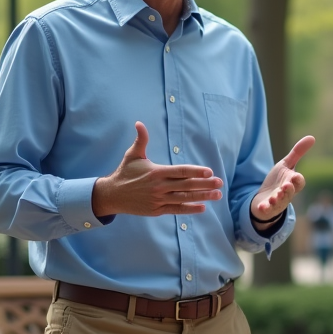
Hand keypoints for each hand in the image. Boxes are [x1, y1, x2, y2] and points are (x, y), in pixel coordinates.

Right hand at [91, 122, 223, 217]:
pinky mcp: (157, 210)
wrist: (112, 195)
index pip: (180, 171)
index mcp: (156, 172)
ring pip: (184, 198)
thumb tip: (139, 123)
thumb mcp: (132, 155)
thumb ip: (141, 140)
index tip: (209, 172)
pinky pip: (177, 209)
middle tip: (220, 183)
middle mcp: (159, 187)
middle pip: (186, 185)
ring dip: (202, 197)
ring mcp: (159, 199)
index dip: (196, 171)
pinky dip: (190, 209)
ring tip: (217, 194)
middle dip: (205, 184)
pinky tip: (203, 207)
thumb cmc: (125, 173)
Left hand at [251, 135, 314, 221]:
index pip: (299, 182)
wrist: (266, 198)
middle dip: (288, 190)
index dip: (298, 180)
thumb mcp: (286, 165)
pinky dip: (265, 208)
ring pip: (279, 202)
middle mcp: (286, 194)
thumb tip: (312, 137)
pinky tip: (262, 207)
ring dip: (277, 200)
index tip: (296, 176)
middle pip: (290, 193)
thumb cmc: (278, 180)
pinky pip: (267, 210)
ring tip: (274, 197)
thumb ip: (297, 152)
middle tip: (286, 186)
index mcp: (292, 182)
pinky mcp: (267, 208)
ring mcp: (277, 202)